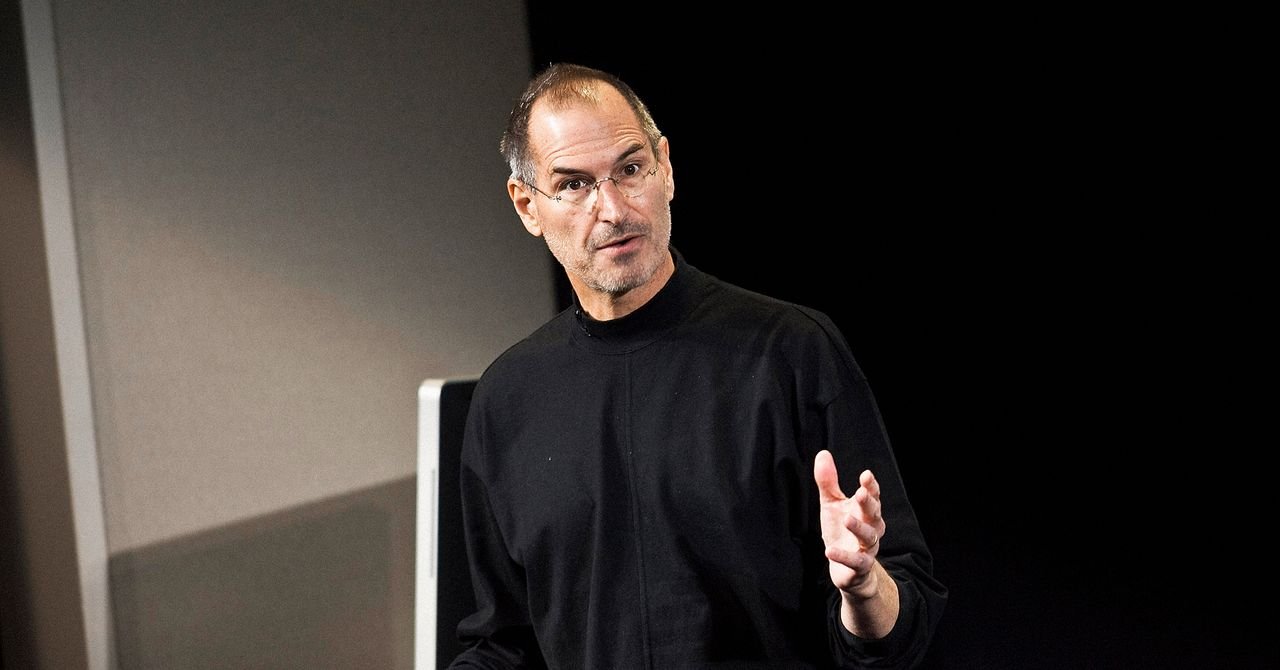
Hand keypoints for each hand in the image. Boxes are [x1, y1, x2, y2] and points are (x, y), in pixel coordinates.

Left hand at [814, 449, 885, 599]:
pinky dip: (844, 556)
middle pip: (874, 515)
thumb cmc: (841, 531)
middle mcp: (871, 528)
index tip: (866, 475)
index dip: (871, 486)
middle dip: (869, 504)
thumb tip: (823, 453)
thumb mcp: (832, 505)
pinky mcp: (859, 567)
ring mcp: (867, 548)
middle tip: (861, 493)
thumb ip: (828, 482)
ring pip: (869, 537)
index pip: (873, 496)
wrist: (848, 570)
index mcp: (865, 511)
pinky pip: (856, 562)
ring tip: (847, 519)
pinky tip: (830, 550)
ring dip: (859, 528)